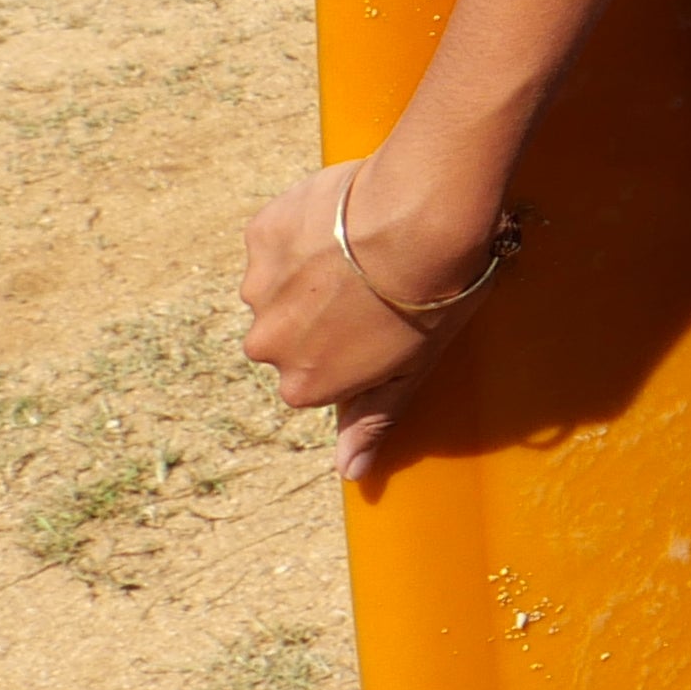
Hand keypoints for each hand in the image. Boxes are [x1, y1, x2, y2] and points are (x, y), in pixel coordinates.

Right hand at [240, 157, 490, 483]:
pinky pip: (277, 237)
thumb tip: (349, 472)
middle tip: (373, 282)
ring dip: (311, 268)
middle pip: (289, 331)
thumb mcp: (412, 369)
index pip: (317, 373)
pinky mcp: (259, 236)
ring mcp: (258, 289)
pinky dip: (304, 228)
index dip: (352, 343)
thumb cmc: (431, 299)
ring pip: (280, 284)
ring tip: (364, 245)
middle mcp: (267, 344)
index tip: (382, 320)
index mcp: (303, 385)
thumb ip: (373, 420)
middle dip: (322, 310)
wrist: (422, 218)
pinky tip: (345, 217)